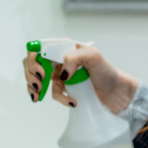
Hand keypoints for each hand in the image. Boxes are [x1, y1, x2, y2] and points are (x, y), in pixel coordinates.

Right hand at [24, 41, 138, 112]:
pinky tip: (70, 101)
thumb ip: (73, 58)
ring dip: (36, 88)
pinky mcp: (64, 88)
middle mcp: (60, 59)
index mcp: (65, 47)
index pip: (40, 47)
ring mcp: (61, 74)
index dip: (35, 59)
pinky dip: (58, 98)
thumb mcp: (93, 57)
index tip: (42, 71)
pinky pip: (51, 93)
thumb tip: (61, 72)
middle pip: (33, 62)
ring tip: (41, 95)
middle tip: (40, 84)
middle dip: (31, 74)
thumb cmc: (108, 73)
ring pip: (38, 78)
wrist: (116, 94)